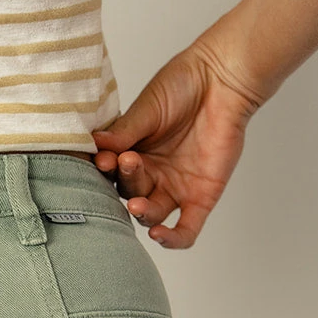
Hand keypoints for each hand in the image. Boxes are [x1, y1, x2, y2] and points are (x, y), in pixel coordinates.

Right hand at [91, 38, 268, 249]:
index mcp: (134, 153)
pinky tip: (160, 235)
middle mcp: (152, 174)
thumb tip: (94, 144)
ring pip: (152, 214)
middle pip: (131, 193)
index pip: (112, 173)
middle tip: (125, 163)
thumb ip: (124, 132)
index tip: (104, 159)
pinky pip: (186, 229)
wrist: (223, 78)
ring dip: (142, 213)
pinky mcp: (201, 196)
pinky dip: (173, 239)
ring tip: (137, 205)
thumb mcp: (147, 109)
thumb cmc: (183, 85)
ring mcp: (175, 187)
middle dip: (126, 182)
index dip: (106, 171)